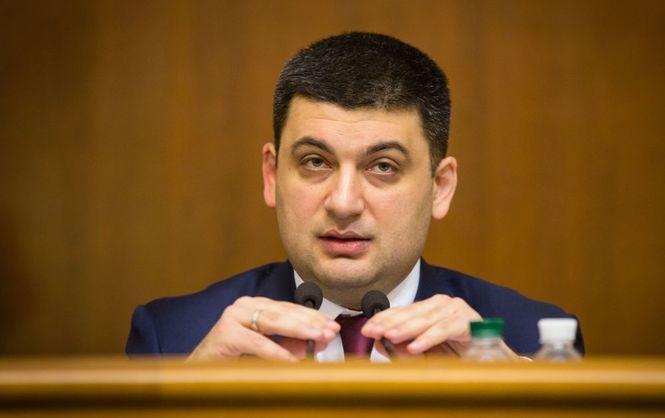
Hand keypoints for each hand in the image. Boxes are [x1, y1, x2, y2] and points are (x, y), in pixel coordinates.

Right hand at [187, 296, 339, 360]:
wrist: (200, 372)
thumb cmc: (235, 360)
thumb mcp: (269, 350)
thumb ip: (291, 344)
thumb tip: (318, 340)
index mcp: (256, 306)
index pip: (290, 308)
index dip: (313, 317)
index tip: (333, 326)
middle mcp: (245, 306)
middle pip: (284, 312)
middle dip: (310, 322)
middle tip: (330, 330)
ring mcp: (233, 316)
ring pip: (273, 321)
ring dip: (299, 330)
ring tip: (318, 337)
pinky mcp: (225, 333)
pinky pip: (257, 342)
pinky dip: (276, 352)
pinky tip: (293, 360)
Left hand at [361, 294, 516, 357]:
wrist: (491, 361)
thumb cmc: (457, 355)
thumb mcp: (425, 352)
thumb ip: (404, 347)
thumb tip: (380, 343)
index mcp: (431, 308)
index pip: (403, 311)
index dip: (384, 319)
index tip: (367, 328)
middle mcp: (443, 304)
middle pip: (411, 313)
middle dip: (390, 324)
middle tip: (372, 332)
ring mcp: (457, 310)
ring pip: (426, 320)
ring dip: (406, 329)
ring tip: (389, 337)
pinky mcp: (468, 321)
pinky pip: (444, 330)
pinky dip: (428, 339)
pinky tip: (414, 346)